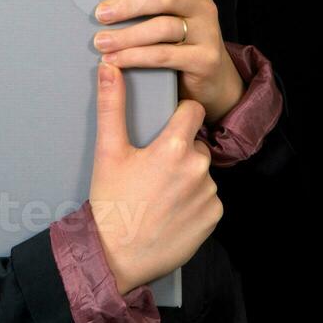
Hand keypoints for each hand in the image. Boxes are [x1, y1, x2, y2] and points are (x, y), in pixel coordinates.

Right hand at [89, 60, 222, 294]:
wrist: (117, 255)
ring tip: (159, 193)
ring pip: (201, 172)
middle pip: (196, 144)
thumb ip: (112, 105)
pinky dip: (193, 201)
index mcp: (174, 147)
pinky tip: (171, 210)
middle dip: (179, 151)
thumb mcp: (108, 150)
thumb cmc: (111, 201)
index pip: (192, 111)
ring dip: (187, 177)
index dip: (179, 116)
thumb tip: (109, 67)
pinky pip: (208, 198)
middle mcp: (198, 169)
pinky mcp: (214, 217)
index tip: (165, 127)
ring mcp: (209, 194)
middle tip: (152, 169)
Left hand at [93, 0, 245, 124]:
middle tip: (101, 14)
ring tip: (101, 42)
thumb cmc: (180, 41)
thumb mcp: (170, 15)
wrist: (212, 80)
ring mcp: (207, 32)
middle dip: (129, 5)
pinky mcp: (204, 59)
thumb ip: (148, 1)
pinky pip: (163, 55)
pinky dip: (134, 57)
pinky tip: (116, 60)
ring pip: (162, 27)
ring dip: (126, 35)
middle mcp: (203, 5)